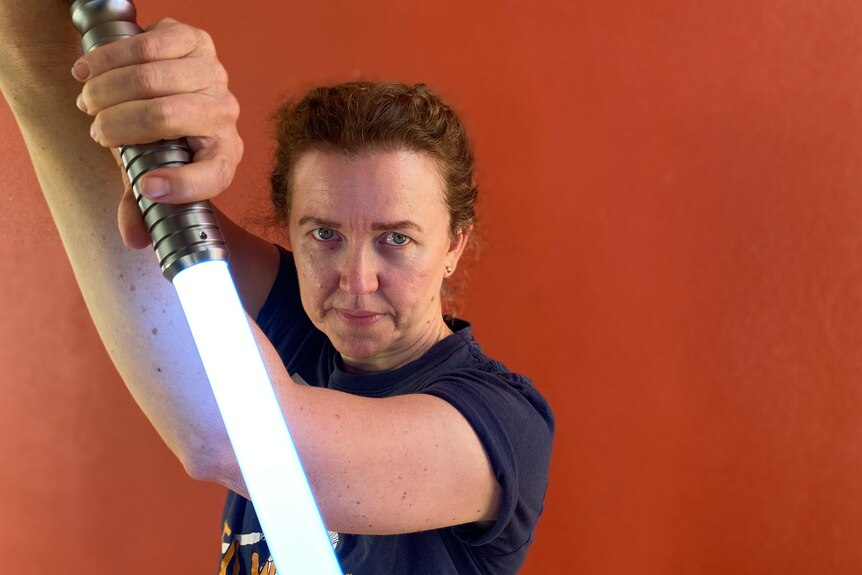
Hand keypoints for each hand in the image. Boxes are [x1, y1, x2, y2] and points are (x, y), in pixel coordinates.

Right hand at [72, 18, 242, 248]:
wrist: (172, 84)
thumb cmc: (162, 137)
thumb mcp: (152, 171)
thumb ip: (142, 205)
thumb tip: (135, 239)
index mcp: (223, 154)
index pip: (215, 174)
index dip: (182, 184)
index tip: (145, 187)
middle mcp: (225, 113)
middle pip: (167, 116)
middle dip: (119, 125)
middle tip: (96, 130)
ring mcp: (213, 74)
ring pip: (150, 78)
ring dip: (107, 91)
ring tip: (89, 102)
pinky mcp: (195, 40)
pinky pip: (145, 45)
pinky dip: (107, 59)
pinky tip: (89, 72)